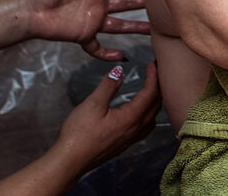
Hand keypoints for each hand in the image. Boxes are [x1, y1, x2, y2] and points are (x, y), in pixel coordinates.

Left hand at [24, 0, 150, 60]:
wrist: (27, 10)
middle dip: (143, 3)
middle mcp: (97, 5)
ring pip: (119, 25)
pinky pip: (98, 47)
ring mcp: (91, 22)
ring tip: (154, 29)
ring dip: (135, 28)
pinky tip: (121, 57)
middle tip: (161, 4)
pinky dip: (108, 54)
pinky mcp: (82, 36)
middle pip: (125, 4)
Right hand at [53, 61, 161, 175]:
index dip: (153, 76)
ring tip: (150, 89)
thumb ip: (108, 86)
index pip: (151, 93)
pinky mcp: (124, 144)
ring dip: (155, 101)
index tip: (152, 64)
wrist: (69, 161)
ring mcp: (131, 139)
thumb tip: (119, 71)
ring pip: (152, 117)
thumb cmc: (78, 135)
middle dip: (158, 87)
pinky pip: (145, 127)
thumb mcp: (92, 104)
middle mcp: (135, 129)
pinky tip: (140, 112)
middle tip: (154, 73)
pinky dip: (148, 114)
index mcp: (131, 117)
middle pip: (156, 105)